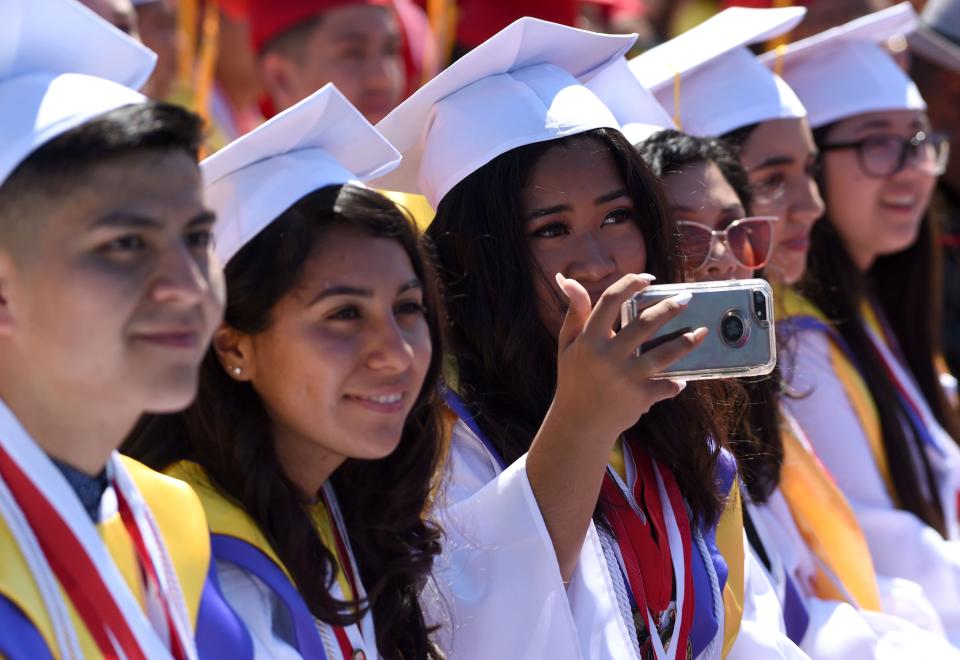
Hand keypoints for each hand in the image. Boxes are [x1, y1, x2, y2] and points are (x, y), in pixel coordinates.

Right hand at [552, 272, 706, 439]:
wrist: (578, 423)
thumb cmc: (574, 378)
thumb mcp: (568, 344)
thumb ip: (575, 312)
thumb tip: (568, 280)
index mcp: (589, 339)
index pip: (610, 301)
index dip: (630, 284)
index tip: (647, 278)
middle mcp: (608, 356)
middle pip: (644, 323)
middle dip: (669, 307)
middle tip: (687, 297)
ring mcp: (626, 377)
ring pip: (664, 354)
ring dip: (686, 341)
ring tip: (702, 331)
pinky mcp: (640, 397)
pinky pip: (666, 386)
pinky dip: (676, 383)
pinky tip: (683, 378)